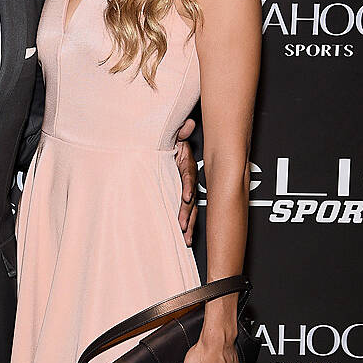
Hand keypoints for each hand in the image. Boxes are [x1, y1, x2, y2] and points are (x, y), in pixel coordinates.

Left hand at [174, 118, 197, 245]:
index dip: (188, 186)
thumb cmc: (173, 144)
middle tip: (183, 226)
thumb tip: (187, 124)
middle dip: (187, 213)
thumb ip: (180, 132)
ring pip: (190, 209)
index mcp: (186, 165)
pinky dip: (187, 225)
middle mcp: (189, 180)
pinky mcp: (182, 198)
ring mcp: (186, 190)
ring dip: (189, 224)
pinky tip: (185, 237)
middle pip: (190, 198)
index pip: (188, 176)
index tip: (187, 197)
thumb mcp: (174, 136)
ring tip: (186, 238)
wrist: (172, 148)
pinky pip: (186, 212)